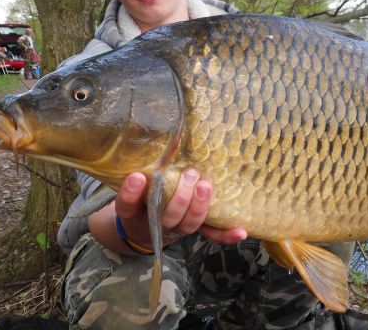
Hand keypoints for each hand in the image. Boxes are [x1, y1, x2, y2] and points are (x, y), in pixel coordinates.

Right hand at [115, 170, 246, 249]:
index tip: (137, 176)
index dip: (131, 193)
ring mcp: (176, 228)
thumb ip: (140, 166)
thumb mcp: (135, 182)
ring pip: (188, 224)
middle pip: (166, 217)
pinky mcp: (193, 229)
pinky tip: (240, 231)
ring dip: (199, 207)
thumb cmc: (141, 193)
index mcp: (133, 211)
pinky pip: (210, 235)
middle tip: (189, 174)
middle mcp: (154, 222)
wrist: (144, 226)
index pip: (127, 205)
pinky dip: (225, 235)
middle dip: (180, 197)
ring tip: (205, 186)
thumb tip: (154, 131)